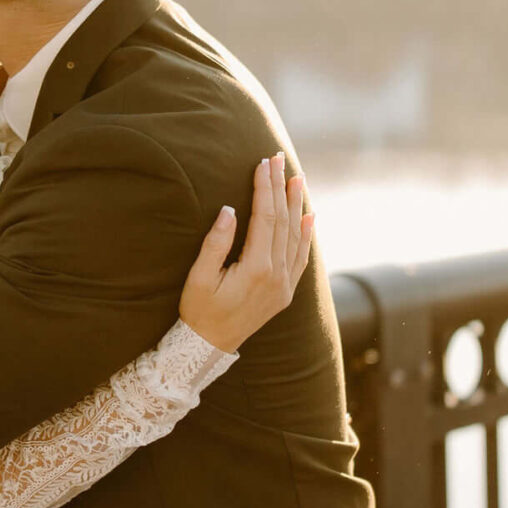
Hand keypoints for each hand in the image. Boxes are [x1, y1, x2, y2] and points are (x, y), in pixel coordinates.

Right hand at [179, 152, 313, 352]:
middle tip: (280, 160)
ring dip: (296, 205)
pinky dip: (306, 236)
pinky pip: (300, 258)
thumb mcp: (199, 278)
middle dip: (280, 188)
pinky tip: (309, 217)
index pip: (265, 218)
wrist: (209, 347)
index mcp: (256, 269)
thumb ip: (215, 243)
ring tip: (296, 179)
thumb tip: (229, 210)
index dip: (264, 188)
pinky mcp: (285, 293)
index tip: (263, 163)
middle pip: (282, 222)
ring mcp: (284, 285)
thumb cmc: (198, 311)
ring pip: (295, 237)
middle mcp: (276, 276)